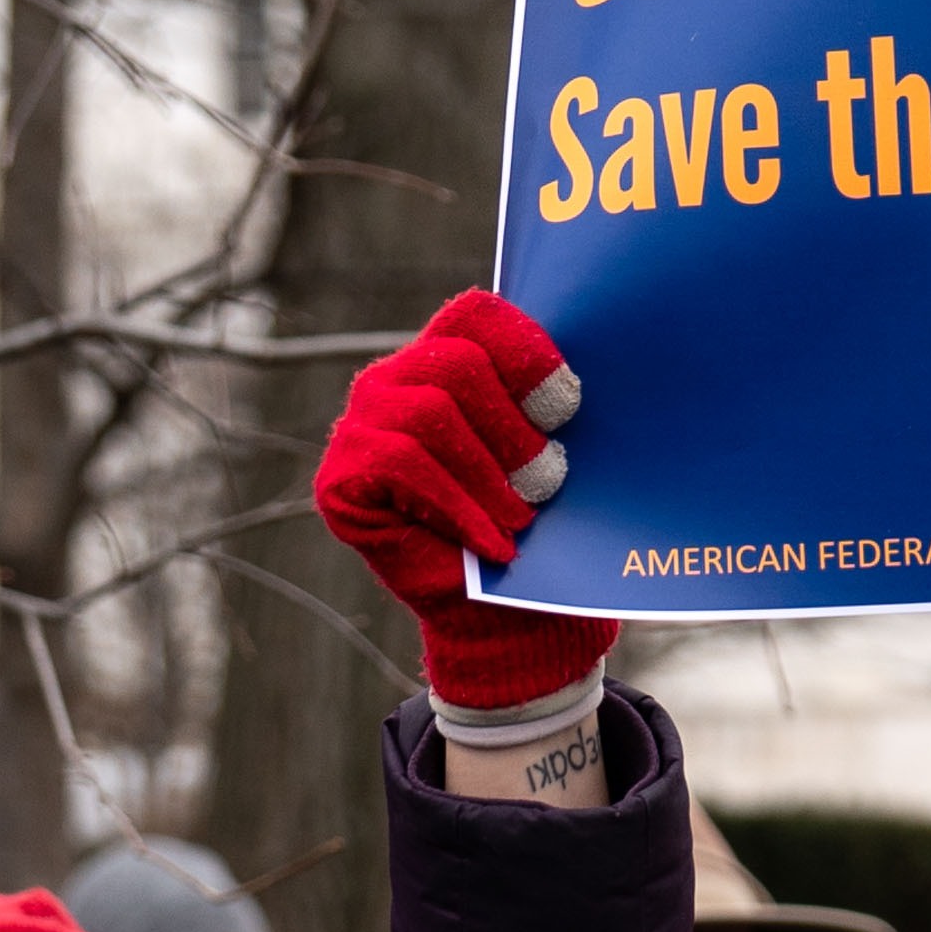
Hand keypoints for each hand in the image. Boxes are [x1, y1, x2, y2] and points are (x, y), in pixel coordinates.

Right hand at [315, 289, 621, 732]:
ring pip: (430, 415)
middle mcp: (393, 381)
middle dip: (513, 427)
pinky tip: (492, 542)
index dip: (524, 351)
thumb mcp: (546, 454)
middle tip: (550, 478)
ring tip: (522, 515)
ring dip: (488, 473)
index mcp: (445, 359)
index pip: (476, 316)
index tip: (567, 405)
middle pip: (457, 365)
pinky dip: (457, 506)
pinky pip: (402, 465)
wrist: (498, 616)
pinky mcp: (339, 479)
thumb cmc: (529, 524)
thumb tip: (590, 374)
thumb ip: (549, 405)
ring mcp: (359, 427)